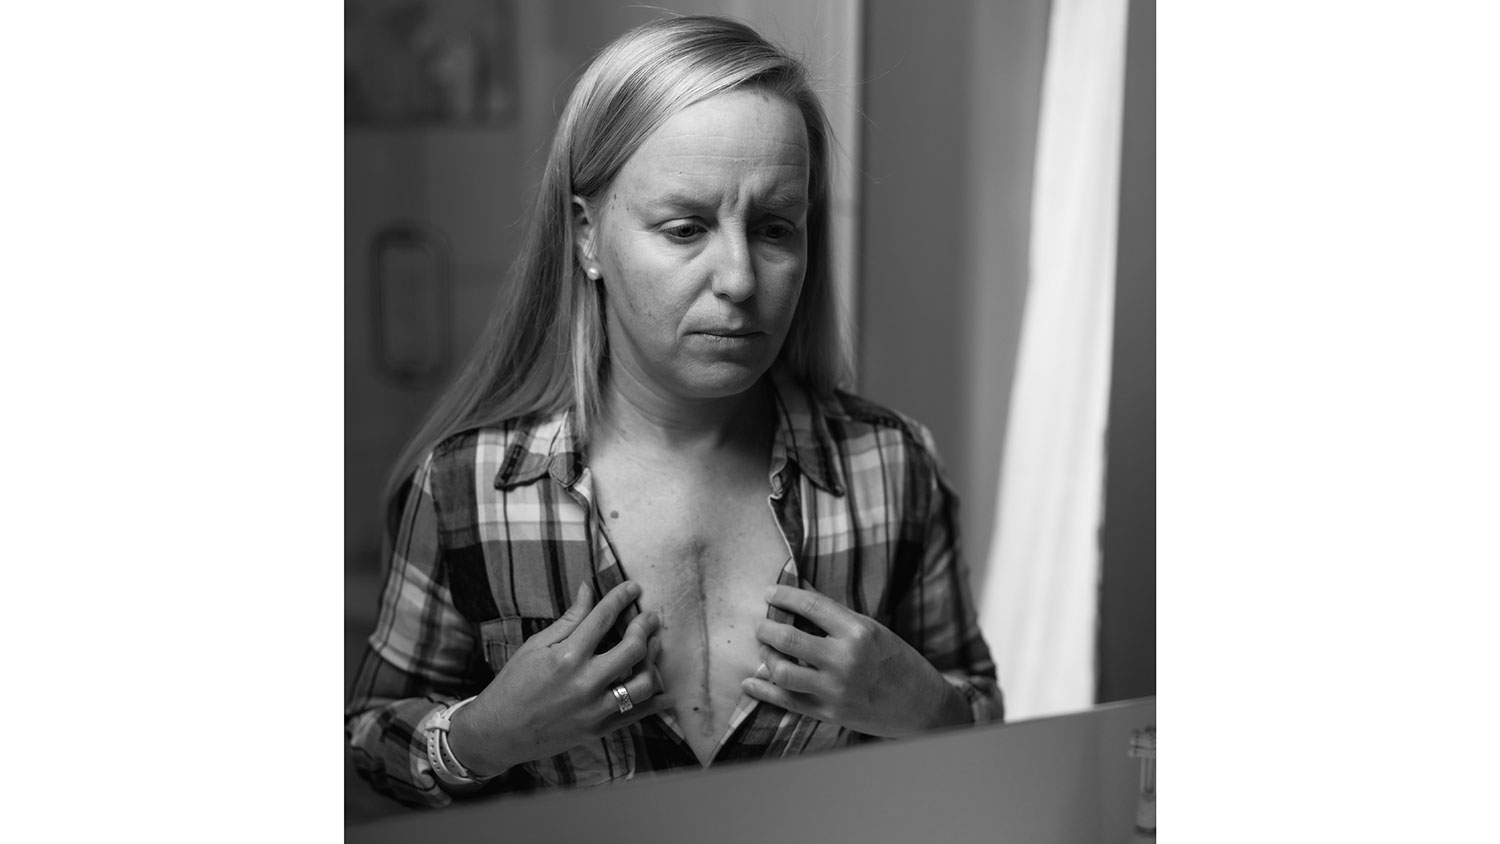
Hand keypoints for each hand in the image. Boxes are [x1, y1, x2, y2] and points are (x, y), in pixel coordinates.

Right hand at [448, 581, 667, 776]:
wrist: (499, 732)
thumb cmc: (513, 685)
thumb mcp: (535, 646)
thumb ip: (569, 620)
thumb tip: (588, 590)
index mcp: (567, 657)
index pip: (603, 618)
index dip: (622, 597)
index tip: (634, 588)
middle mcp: (585, 683)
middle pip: (633, 649)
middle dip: (646, 627)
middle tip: (651, 617)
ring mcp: (595, 709)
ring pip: (644, 683)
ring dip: (653, 661)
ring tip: (653, 647)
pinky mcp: (599, 729)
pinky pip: (638, 714)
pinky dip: (655, 700)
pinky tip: (663, 688)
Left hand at [741, 584, 970, 737]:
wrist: (923, 708)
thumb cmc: (899, 662)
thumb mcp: (874, 629)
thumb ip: (835, 614)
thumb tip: (801, 589)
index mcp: (859, 632)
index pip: (810, 606)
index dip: (784, 595)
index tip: (769, 592)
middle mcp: (845, 660)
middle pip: (787, 639)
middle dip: (766, 628)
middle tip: (762, 624)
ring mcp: (835, 689)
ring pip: (781, 671)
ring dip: (765, 657)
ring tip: (766, 650)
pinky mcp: (829, 714)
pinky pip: (787, 701)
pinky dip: (763, 691)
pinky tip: (751, 682)